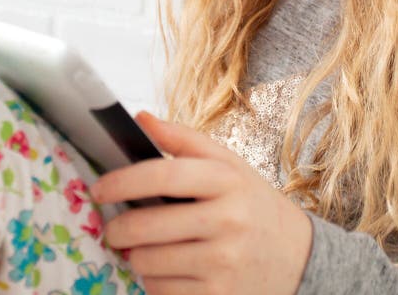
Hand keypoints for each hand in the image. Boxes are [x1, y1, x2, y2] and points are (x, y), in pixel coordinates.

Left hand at [90, 110, 313, 294]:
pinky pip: (163, 292)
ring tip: (143, 248)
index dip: (123, 181)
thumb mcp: (228, 164)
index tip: (98, 188)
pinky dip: (154, 282)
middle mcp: (228, 220)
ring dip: (136, 256)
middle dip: (118, 228)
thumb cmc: (252, 203)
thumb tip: (139, 118)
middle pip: (149, 225)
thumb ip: (182, 139)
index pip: (164, 174)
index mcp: (227, 179)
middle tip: (111, 228)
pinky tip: (166, 270)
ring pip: (150, 262)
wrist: (299, 256)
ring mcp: (225, 262)